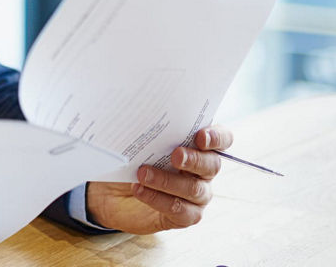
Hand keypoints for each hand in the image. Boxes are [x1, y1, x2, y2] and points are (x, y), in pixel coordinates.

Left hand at [86, 125, 231, 233]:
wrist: (113, 193)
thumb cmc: (133, 161)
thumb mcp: (139, 143)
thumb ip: (150, 132)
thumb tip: (141, 120)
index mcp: (199, 147)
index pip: (222, 139)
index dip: (217, 137)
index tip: (201, 136)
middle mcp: (204, 172)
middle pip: (212, 165)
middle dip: (194, 159)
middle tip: (176, 155)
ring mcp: (197, 196)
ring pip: (194, 189)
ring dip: (167, 180)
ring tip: (143, 173)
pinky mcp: (185, 216)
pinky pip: (178, 210)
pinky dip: (157, 199)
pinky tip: (139, 189)